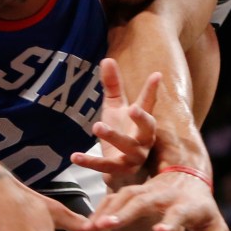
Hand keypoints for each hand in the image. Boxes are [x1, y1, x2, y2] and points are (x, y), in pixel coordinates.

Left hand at [70, 58, 159, 186]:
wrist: (120, 171)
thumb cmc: (121, 133)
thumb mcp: (115, 108)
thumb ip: (112, 86)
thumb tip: (107, 58)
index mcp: (143, 123)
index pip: (148, 104)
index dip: (151, 90)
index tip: (156, 75)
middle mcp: (143, 140)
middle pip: (147, 128)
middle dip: (141, 118)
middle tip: (132, 108)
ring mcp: (133, 157)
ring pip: (127, 147)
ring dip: (113, 137)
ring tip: (97, 126)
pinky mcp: (119, 170)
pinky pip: (105, 166)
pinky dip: (90, 161)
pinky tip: (74, 156)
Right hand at [90, 167, 229, 230]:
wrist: (189, 176)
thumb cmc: (202, 208)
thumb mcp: (215, 226)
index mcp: (186, 204)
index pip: (178, 213)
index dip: (170, 222)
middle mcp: (163, 195)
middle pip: (142, 202)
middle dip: (124, 214)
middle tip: (105, 227)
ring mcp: (147, 190)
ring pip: (124, 197)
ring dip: (107, 211)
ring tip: (91, 228)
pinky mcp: (135, 190)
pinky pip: (115, 197)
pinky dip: (101, 209)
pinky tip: (88, 223)